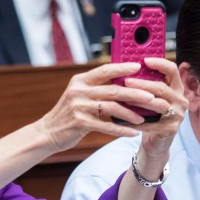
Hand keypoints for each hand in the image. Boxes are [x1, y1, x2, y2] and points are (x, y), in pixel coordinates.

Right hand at [37, 59, 186, 154]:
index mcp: (80, 81)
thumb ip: (95, 88)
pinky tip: (132, 132)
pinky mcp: (80, 123)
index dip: (123, 68)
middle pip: (114, 89)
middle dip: (135, 94)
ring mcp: (78, 107)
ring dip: (130, 113)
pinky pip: (106, 126)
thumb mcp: (78, 95)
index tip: (139, 67)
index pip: (105, 70)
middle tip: (152, 97)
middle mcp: (78, 91)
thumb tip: (122, 82)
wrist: (48, 132)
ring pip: (112, 107)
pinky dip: (121, 129)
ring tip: (143, 118)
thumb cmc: (68, 114)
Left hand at [128, 57, 187, 159]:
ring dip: (139, 100)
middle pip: (162, 88)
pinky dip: (137, 120)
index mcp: (176, 88)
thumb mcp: (150, 97)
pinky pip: (152, 123)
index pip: (172, 70)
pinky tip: (125, 118)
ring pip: (157, 104)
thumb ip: (145, 84)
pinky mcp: (171, 129)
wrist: (156, 141)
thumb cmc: (151, 115)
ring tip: (125, 98)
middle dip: (143, 84)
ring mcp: (178, 115)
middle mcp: (181, 100)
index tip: (145, 60)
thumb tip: (125, 68)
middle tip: (126, 81)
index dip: (160, 63)